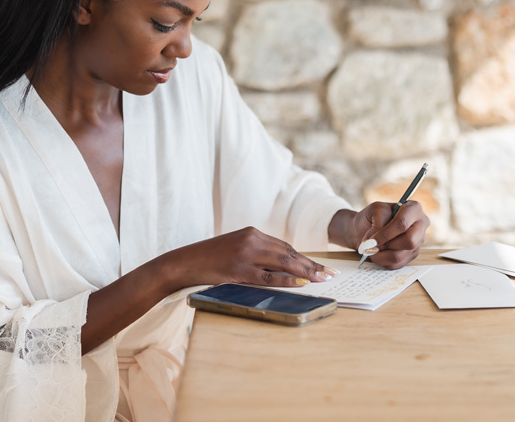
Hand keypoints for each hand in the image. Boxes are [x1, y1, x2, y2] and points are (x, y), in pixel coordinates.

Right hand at [167, 226, 335, 288]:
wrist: (184, 262)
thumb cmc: (210, 258)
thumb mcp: (235, 249)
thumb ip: (257, 253)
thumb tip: (283, 268)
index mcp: (252, 232)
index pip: (285, 246)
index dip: (305, 257)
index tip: (320, 266)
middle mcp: (252, 239)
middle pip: (289, 252)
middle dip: (311, 264)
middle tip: (330, 274)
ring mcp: (246, 254)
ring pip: (283, 262)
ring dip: (305, 272)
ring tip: (321, 279)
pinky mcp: (240, 269)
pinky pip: (269, 276)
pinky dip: (287, 280)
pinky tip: (301, 283)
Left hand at [333, 202, 429, 269]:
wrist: (367, 227)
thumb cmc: (373, 216)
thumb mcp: (374, 210)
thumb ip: (378, 223)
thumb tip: (378, 243)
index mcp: (414, 209)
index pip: (403, 224)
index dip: (386, 234)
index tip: (371, 240)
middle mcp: (420, 226)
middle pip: (409, 242)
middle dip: (387, 245)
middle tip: (373, 245)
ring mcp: (418, 242)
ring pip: (400, 255)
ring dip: (381, 255)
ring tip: (372, 250)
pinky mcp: (411, 255)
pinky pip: (397, 264)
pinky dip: (383, 261)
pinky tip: (378, 253)